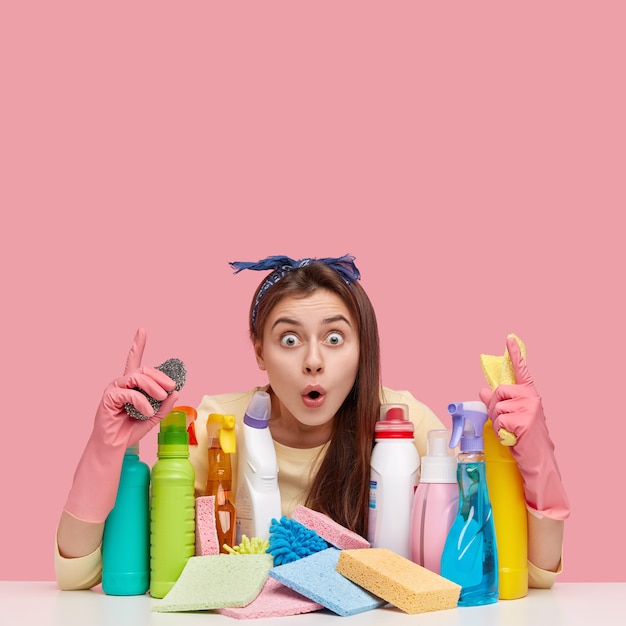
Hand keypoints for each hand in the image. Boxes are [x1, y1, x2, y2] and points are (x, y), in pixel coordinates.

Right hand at [92, 328, 178, 449]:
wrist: (115, 446)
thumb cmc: (131, 429)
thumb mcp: (155, 415)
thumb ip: (165, 404)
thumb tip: (175, 392)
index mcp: (131, 384)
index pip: (134, 360)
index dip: (138, 344)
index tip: (142, 330)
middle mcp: (122, 383)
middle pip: (143, 369)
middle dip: (160, 377)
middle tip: (171, 387)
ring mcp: (114, 389)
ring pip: (138, 377)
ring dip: (153, 387)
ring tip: (160, 398)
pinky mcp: (109, 397)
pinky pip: (130, 393)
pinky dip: (142, 402)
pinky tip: (147, 412)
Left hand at [479, 336, 569, 519]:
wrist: (538, 461)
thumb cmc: (524, 439)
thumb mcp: (510, 417)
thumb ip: (498, 402)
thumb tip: (483, 390)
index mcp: (529, 394)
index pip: (521, 370)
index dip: (514, 354)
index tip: (509, 338)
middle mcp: (531, 397)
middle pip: (497, 392)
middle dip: (494, 408)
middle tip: (506, 424)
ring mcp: (529, 408)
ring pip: (496, 407)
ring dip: (497, 422)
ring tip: (510, 432)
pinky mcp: (524, 420)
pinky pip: (499, 420)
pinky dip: (500, 431)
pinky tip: (512, 437)